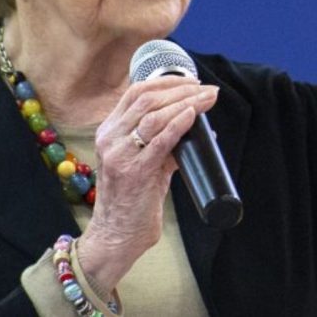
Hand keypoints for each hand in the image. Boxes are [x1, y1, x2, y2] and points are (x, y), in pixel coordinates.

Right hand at [77, 76, 217, 287]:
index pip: (135, 93)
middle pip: (146, 99)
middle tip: (207, 90)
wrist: (116, 236)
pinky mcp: (135, 173)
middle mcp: (110, 139)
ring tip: (207, 99)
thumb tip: (195, 130)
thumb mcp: (144, 164)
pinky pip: (159, 141)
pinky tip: (192, 115)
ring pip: (154, 115)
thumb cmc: (131, 200)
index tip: (191, 81)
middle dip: (181, 89)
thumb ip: (163, 145)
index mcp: (109, 131)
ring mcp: (120, 155)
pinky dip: (178, 124)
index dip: (166, 82)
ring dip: (185, 103)